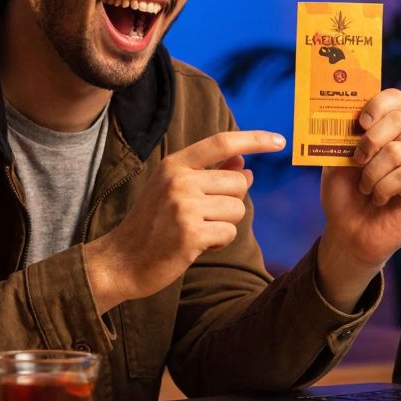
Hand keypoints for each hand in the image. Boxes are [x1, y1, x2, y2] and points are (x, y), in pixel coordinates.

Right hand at [83, 130, 285, 313]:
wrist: (121, 260)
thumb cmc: (151, 225)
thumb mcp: (173, 190)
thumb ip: (209, 174)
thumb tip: (246, 165)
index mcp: (174, 164)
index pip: (222, 142)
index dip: (254, 139)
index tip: (279, 141)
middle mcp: (179, 180)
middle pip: (238, 183)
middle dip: (231, 202)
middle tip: (203, 217)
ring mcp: (184, 207)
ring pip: (237, 209)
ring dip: (225, 225)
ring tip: (197, 231)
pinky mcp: (190, 234)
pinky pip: (229, 233)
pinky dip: (219, 242)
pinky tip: (195, 246)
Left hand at [317, 89, 400, 310]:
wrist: (347, 233)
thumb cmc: (343, 197)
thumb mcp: (333, 162)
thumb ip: (340, 138)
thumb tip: (345, 116)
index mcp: (382, 133)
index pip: (395, 101)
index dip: (380, 103)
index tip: (361, 122)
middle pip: (399, 120)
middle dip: (371, 139)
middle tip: (356, 160)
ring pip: (399, 152)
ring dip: (372, 173)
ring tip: (365, 189)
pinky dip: (384, 188)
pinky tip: (378, 199)